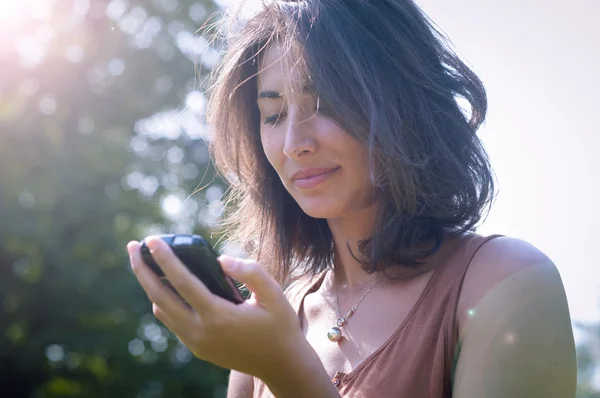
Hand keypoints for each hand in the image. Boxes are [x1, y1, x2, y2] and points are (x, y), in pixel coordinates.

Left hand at [126, 236, 307, 382]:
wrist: (280, 364)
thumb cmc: (279, 325)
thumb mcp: (274, 294)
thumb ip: (250, 272)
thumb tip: (221, 259)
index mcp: (218, 316)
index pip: (182, 282)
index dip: (165, 258)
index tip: (152, 239)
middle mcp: (200, 332)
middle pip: (159, 296)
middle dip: (142, 268)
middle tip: (133, 245)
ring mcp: (196, 343)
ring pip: (160, 310)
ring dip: (150, 285)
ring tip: (148, 262)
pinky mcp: (197, 348)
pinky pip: (171, 321)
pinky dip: (163, 301)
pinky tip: (167, 286)